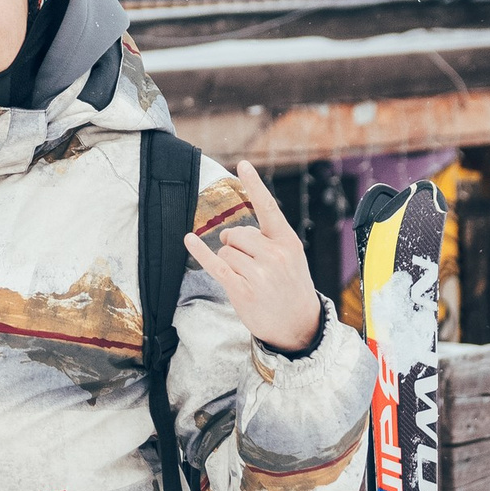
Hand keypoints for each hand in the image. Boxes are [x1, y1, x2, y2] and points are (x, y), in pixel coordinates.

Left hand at [184, 159, 324, 353]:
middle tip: (248, 264)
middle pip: (237, 233)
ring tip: (248, 279)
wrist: (300, 326)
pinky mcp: (242, 290)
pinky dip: (200, 251)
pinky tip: (189, 240)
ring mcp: (259, 273)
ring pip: (226, 250)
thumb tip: (230, 233)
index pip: (268, 208)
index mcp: (288, 242)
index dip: (254, 185)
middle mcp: (275, 255)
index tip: (242, 164)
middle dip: (235, 245)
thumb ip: (268, 241)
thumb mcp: (291, 259)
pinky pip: (216, 264)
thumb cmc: (291, 289)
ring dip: (229, 262)